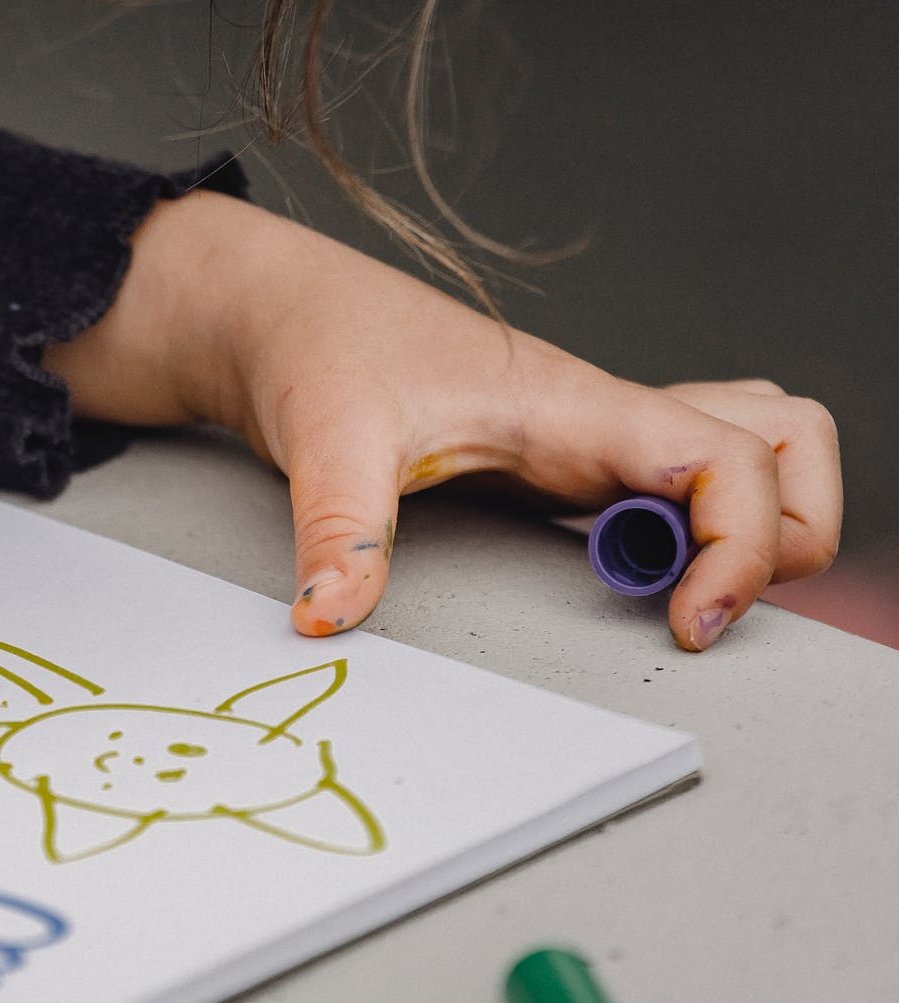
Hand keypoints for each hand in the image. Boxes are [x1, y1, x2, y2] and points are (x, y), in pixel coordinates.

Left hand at [44, 192, 840, 650]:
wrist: (281, 314)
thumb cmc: (316, 350)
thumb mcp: (324, 439)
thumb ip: (337, 529)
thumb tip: (331, 617)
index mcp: (575, 407)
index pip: (733, 460)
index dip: (745, 547)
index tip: (688, 621)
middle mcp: (604, 416)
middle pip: (787, 445)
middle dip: (784, 534)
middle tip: (691, 602)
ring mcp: (593, 435)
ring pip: (753, 447)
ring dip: (754, 520)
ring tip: (668, 586)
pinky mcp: (565, 458)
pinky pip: (682, 477)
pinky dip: (698, 522)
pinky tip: (625, 569)